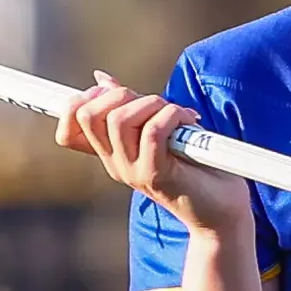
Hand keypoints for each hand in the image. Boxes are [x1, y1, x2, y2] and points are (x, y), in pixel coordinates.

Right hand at [56, 70, 251, 235]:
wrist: (222, 211)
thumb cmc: (196, 165)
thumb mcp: (158, 127)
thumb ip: (129, 107)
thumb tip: (101, 79)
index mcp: (111, 153)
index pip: (67, 130)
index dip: (78, 103)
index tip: (111, 93)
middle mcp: (115, 163)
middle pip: (88, 115)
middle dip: (120, 94)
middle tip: (151, 102)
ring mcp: (132, 171)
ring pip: (119, 119)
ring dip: (152, 103)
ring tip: (176, 114)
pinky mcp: (155, 175)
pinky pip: (152, 131)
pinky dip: (172, 116)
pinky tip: (189, 122)